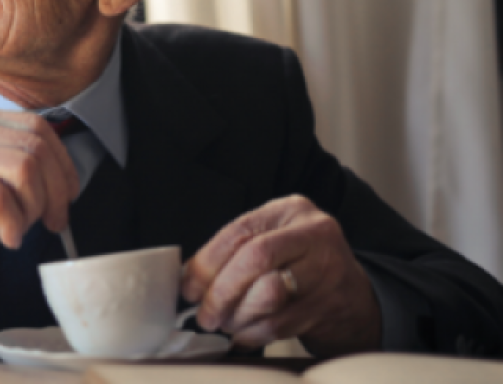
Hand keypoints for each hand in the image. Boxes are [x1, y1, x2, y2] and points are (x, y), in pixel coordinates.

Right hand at [0, 103, 79, 263]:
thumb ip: (5, 161)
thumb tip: (57, 181)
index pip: (39, 128)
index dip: (63, 165)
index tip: (66, 195)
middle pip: (38, 149)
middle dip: (56, 192)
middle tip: (52, 221)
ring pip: (25, 169)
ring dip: (33, 208)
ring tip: (20, 228)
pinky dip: (12, 223)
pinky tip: (5, 236)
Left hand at [180, 195, 380, 356]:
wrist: (354, 297)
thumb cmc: (301, 265)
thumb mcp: (273, 240)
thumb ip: (235, 251)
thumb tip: (189, 277)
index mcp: (291, 210)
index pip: (239, 231)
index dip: (207, 262)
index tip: (189, 287)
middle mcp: (314, 234)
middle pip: (255, 258)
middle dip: (221, 291)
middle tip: (205, 314)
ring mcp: (328, 269)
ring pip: (268, 293)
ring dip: (238, 316)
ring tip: (226, 323)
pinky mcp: (331, 305)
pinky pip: (280, 323)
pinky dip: (254, 333)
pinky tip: (245, 334)